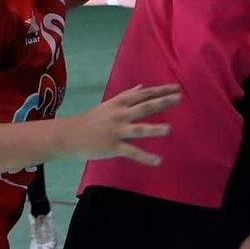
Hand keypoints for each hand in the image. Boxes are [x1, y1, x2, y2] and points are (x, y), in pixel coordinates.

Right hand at [59, 84, 180, 163]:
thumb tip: (142, 87)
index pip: (144, 94)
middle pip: (144, 107)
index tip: (176, 88)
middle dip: (162, 102)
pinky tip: (158, 161)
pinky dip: (146, 157)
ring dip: (154, 129)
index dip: (160, 91)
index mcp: (119, 103)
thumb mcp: (109, 104)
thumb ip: (127, 96)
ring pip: (139, 129)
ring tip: (169, 129)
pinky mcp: (114, 147)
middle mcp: (120, 114)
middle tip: (179, 98)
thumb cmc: (91, 120)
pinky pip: (132, 152)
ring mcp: (117, 131)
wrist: (70, 135)